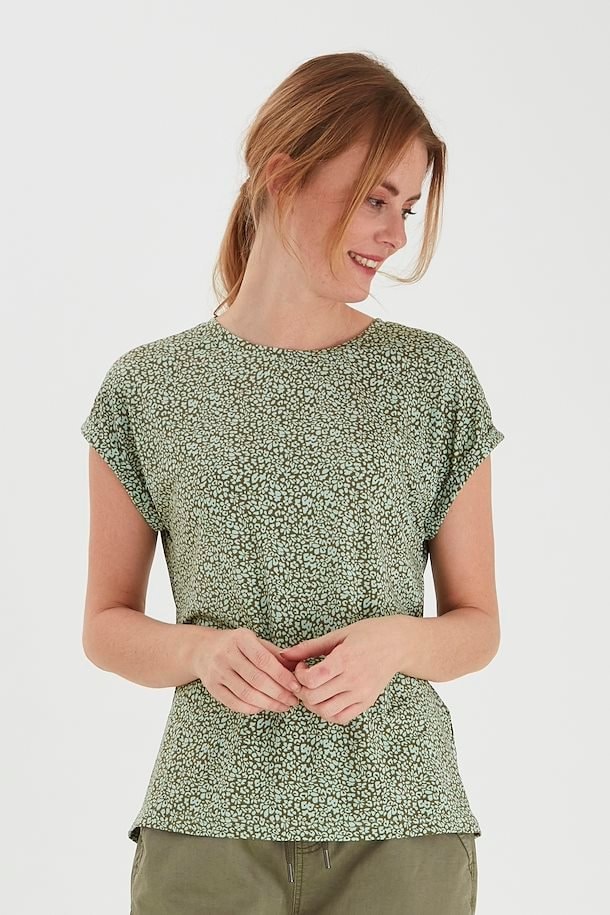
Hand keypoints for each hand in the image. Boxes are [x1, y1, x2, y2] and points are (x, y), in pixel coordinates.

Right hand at [195, 627, 302, 714]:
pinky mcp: (212, 687)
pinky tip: (265, 708)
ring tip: (283, 706)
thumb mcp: (255, 641)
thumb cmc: (237, 645)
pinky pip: (235, 703)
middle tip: (293, 701)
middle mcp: (226, 654)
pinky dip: (253, 708)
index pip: (264, 660)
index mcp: (240, 638)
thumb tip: (298, 669)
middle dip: (279, 693)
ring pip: (246, 694)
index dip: (282, 676)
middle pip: (256, 680)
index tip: (296, 686)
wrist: (203, 650)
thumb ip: (275, 654)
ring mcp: (217, 672)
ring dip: (268, 704)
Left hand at [278, 618, 399, 724]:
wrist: (399, 644)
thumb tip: (284, 654)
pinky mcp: (367, 703)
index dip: (299, 675)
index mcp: (345, 659)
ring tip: (315, 689)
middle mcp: (354, 680)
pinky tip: (327, 698)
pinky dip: (328, 713)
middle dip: (301, 690)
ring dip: (313, 704)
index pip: (312, 679)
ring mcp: (361, 694)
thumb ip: (310, 647)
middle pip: (314, 698)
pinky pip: (342, 718)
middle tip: (304, 679)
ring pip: (326, 712)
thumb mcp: (338, 634)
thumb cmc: (368, 634)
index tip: (302, 666)